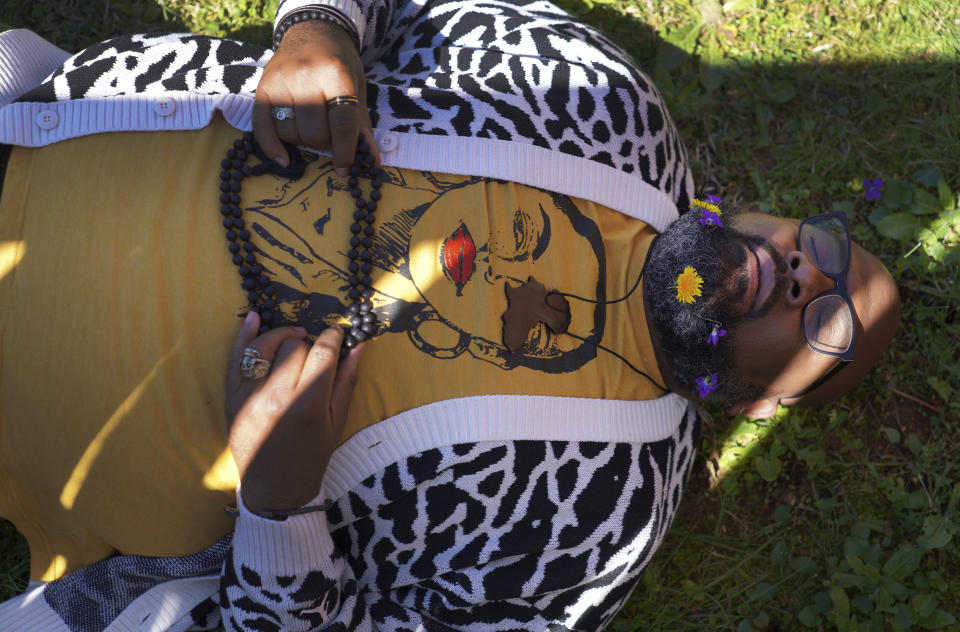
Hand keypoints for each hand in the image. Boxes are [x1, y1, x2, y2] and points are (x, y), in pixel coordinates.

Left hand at [226, 312, 362, 513]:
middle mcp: (276, 398)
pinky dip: (245, 335)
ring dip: (283, 336)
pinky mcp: (231, 399)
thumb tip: (359, 344)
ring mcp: (249, 397)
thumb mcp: (337, 422)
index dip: (333, 337)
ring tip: (295, 338)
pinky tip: (255, 317)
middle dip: (309, 344)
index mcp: (307, 406)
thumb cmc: (312, 457)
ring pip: (266, 346)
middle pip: (296, 346)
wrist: (274, 490)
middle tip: (316, 353)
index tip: (338, 332)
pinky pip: (236, 358)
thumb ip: (346, 380)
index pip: (323, 353)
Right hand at [254, 19, 379, 173]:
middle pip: (314, 133)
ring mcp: (281, 82)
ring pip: (290, 133)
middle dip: (324, 143)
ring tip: (310, 126)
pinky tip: (283, 160)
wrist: (312, 31)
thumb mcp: (357, 87)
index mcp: (335, 75)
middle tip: (328, 135)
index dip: (345, 151)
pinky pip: (262, 127)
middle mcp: (305, 77)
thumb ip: (361, 125)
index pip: (341, 123)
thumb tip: (370, 161)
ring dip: (302, 140)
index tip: (346, 169)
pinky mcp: (263, 87)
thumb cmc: (339, 63)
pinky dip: (272, 148)